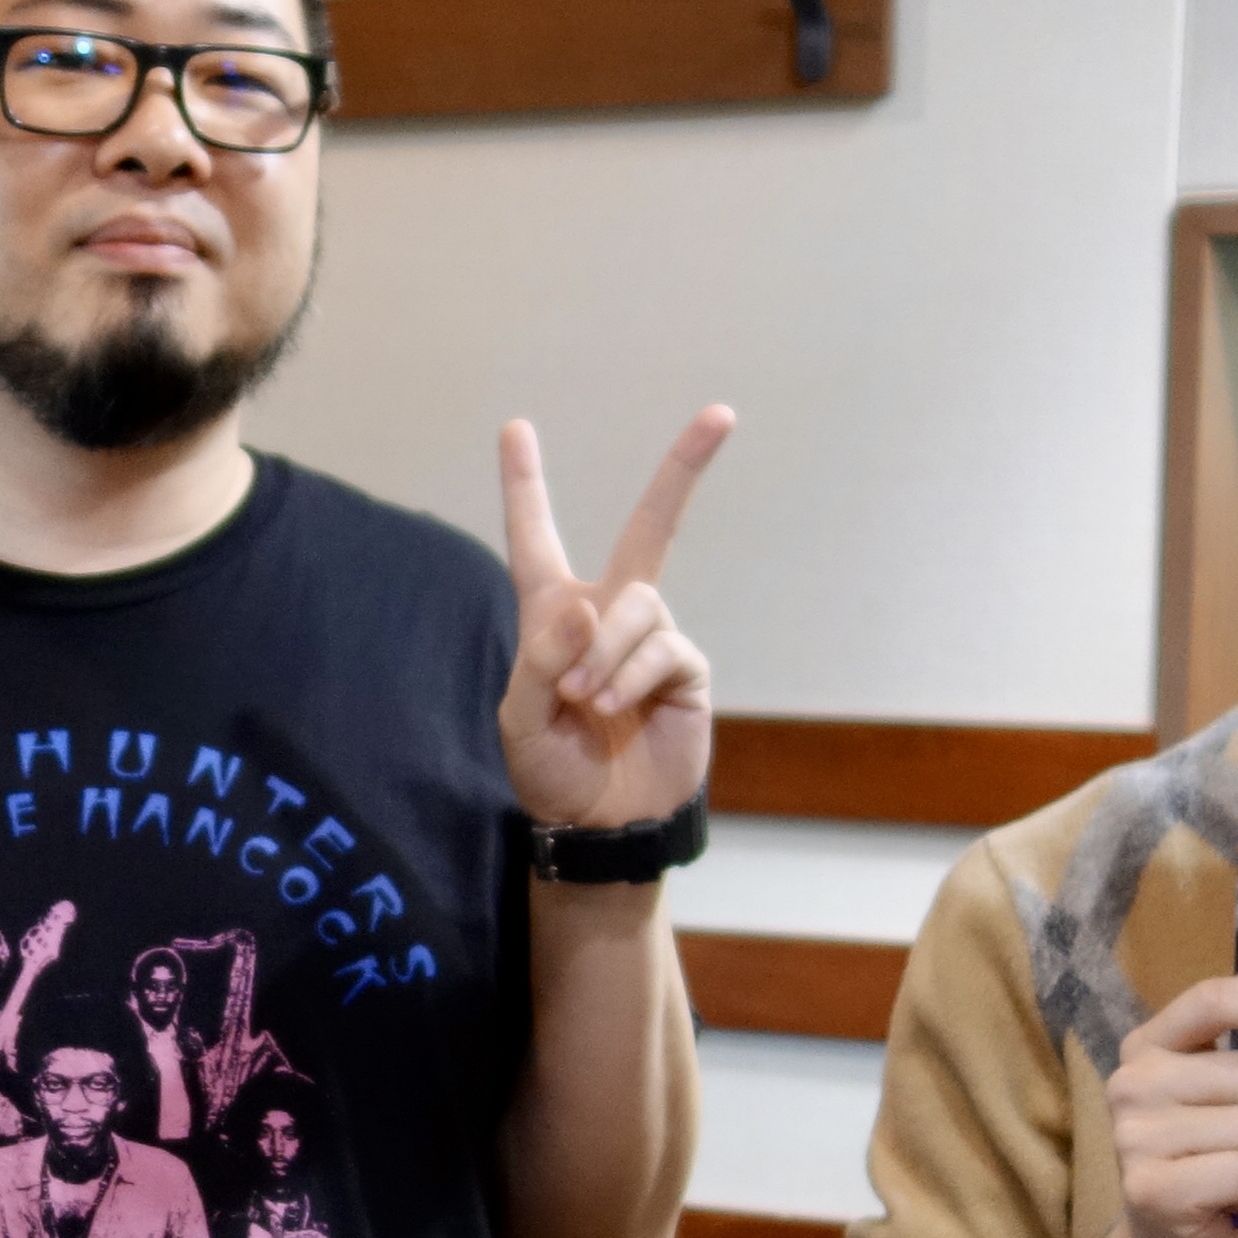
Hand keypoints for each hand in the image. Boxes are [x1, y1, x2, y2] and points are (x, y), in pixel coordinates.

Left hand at [496, 407, 730, 833]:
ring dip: (605, 652)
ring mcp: (652, 639)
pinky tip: (608, 707)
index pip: (535, 538)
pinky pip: (662, 648)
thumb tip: (588, 608)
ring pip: (638, 604)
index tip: (515, 427)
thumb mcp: (518, 719)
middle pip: (652, 525)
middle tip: (722, 414)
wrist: (599, 824)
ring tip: (583, 702)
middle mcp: (608, 614)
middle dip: (685, 468)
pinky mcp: (686, 670)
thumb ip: (539, 658)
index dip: (525, 484)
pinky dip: (629, 675)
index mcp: (553, 614)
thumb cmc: (551, 770)